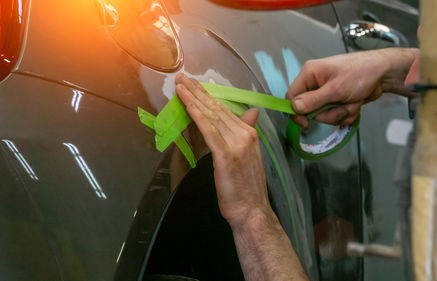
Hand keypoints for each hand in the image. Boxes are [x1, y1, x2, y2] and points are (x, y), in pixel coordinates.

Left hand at [175, 74, 272, 226]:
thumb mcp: (250, 156)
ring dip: (194, 99)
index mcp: (249, 134)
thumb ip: (247, 132)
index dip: (208, 96)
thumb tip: (252, 113)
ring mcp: (236, 144)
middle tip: (182, 77)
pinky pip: (209, 131)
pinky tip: (188, 105)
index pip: (225, 110)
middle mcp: (244, 135)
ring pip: (211, 116)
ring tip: (180, 86)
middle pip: (216, 108)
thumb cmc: (247, 187)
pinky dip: (198, 116)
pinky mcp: (225, 155)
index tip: (194, 84)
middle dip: (198, 91)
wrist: (252, 210)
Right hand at [286, 48, 418, 127]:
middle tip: (341, 105)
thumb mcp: (336, 89)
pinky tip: (355, 103)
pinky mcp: (336, 100)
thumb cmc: (360, 73)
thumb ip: (313, 100)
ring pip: (324, 115)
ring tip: (351, 102)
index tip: (307, 123)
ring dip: (340, 113)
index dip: (297, 112)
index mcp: (310, 74)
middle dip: (328, 113)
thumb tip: (293, 108)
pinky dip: (347, 113)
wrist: (383, 74)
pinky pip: (335, 115)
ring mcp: (326, 93)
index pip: (291, 97)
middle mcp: (315, 83)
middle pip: (309, 110)